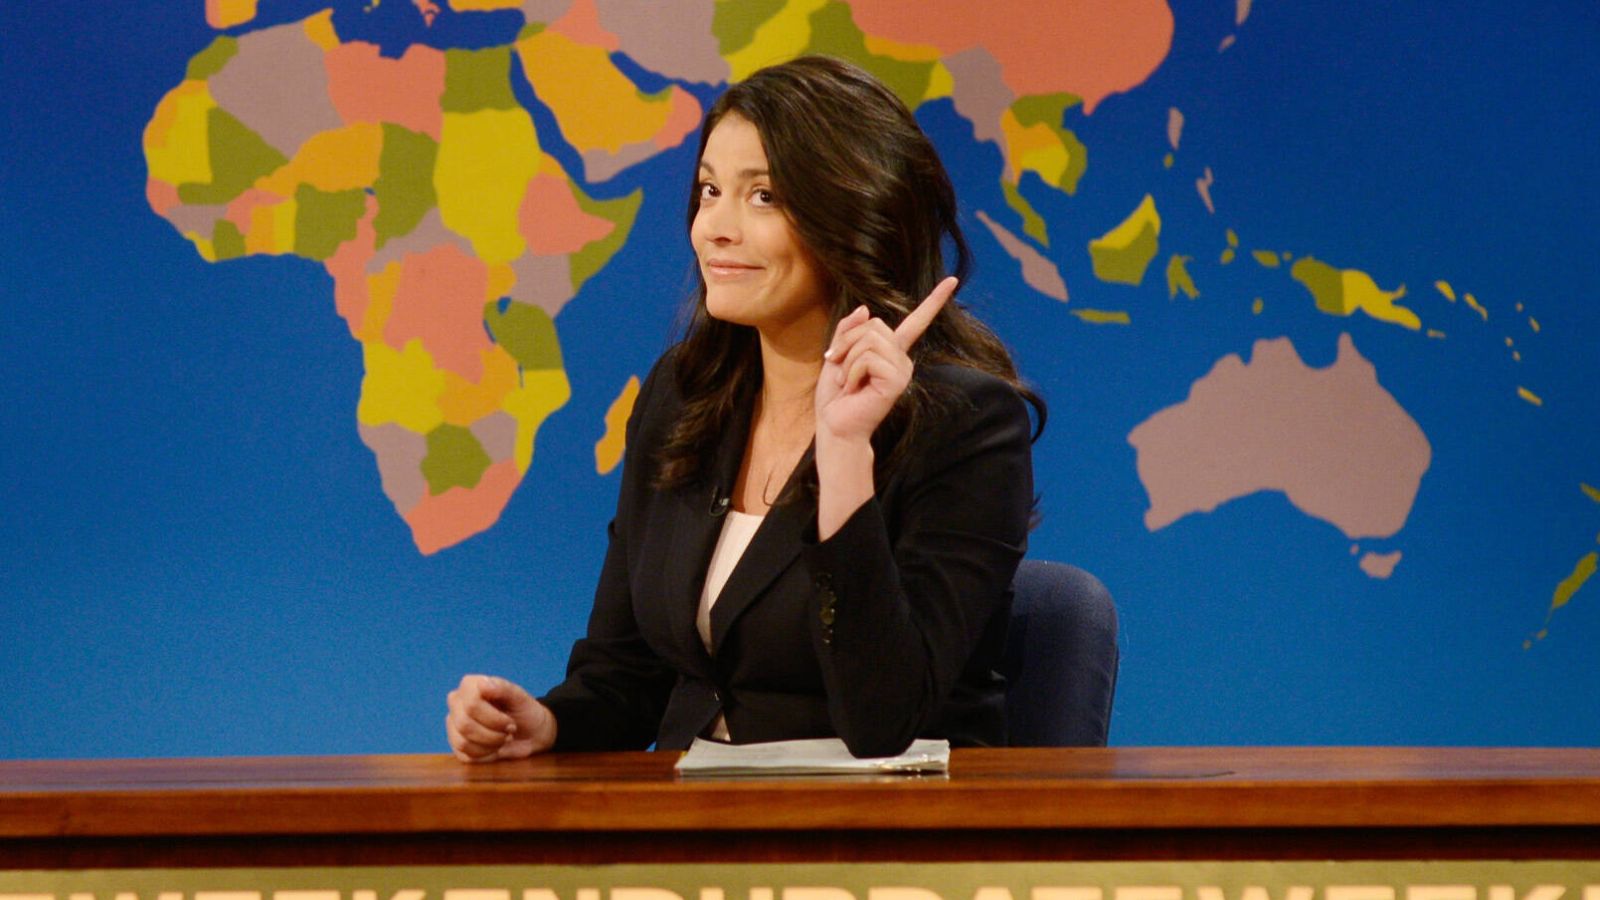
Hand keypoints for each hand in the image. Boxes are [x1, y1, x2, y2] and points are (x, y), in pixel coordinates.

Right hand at [444, 674, 555, 761]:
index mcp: (469, 685)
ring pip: (463, 743)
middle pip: (465, 725)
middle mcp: (456, 703)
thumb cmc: (524, 710)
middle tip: (510, 731)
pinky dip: (487, 755)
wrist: (531, 732)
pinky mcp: (457, 746)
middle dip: (493, 734)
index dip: (494, 719)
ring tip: (504, 738)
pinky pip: (466, 756)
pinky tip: (496, 747)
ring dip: (490, 745)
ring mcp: (454, 724)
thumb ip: (502, 688)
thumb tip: (482, 684)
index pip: (471, 705)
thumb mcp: (519, 697)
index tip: (510, 721)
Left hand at [815, 277, 956, 443]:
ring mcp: (902, 370)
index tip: (952, 280)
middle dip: (847, 343)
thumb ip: (848, 331)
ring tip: (848, 382)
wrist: (835, 427)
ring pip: (869, 339)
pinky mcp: (897, 381)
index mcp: (891, 351)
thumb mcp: (837, 355)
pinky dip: (852, 371)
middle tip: (840, 367)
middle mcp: (902, 358)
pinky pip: (868, 358)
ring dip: (847, 360)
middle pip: (873, 324)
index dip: (934, 300)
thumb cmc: (836, 396)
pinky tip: (854, 389)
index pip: (916, 321)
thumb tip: (864, 308)